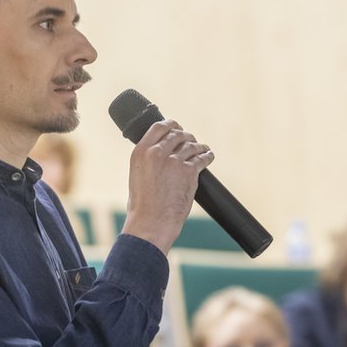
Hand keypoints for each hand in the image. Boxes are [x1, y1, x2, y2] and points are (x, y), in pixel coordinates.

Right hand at [121, 119, 213, 253]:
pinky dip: (207, 156)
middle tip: (191, 141)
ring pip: (191, 145)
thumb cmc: (142, 206)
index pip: (159, 126)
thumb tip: (161, 154)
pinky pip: (202, 158)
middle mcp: (157, 152)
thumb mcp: (137, 176)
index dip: (171, 125)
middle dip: (186, 136)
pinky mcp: (189, 171)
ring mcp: (174, 160)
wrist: (151, 222)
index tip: (177, 127)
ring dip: (198, 146)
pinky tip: (209, 156)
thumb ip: (147, 161)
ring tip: (202, 149)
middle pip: (177, 134)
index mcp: (140, 152)